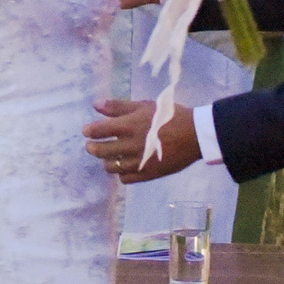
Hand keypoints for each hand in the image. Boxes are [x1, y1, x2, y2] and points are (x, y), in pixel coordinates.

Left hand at [85, 97, 200, 182]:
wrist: (195, 135)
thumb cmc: (170, 116)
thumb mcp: (145, 105)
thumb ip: (119, 106)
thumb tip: (95, 105)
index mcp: (128, 126)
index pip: (97, 131)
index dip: (89, 131)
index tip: (88, 131)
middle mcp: (130, 145)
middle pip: (99, 151)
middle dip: (92, 147)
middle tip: (93, 145)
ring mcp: (138, 162)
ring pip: (110, 167)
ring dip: (107, 161)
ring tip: (111, 155)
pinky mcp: (147, 174)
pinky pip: (124, 178)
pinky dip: (121, 173)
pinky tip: (125, 165)